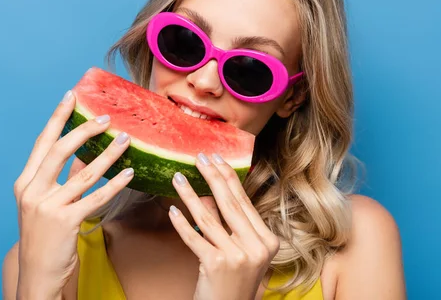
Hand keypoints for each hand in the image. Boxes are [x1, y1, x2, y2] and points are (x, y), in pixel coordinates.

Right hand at [13, 90, 134, 298]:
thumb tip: (89, 153)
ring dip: (108, 155)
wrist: (38, 273)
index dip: (58, 118)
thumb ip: (67, 178)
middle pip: (60, 151)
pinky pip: (96, 198)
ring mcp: (48, 207)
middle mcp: (33, 191)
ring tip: (127, 140)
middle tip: (107, 118)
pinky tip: (130, 172)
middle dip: (85, 131)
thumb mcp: (49, 202)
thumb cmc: (46, 235)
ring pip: (84, 174)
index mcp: (26, 182)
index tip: (71, 96)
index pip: (43, 143)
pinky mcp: (66, 222)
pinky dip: (115, 184)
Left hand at [168, 153, 280, 299]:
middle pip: (229, 204)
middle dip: (212, 177)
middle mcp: (256, 247)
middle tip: (199, 158)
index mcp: (267, 240)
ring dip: (190, 195)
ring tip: (178, 177)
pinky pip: (195, 238)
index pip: (244, 202)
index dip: (229, 177)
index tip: (217, 159)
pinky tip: (172, 209)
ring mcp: (238, 256)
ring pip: (209, 218)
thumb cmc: (234, 283)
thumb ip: (231, 224)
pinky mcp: (216, 265)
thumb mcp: (242, 251)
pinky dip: (181, 224)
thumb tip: (212, 192)